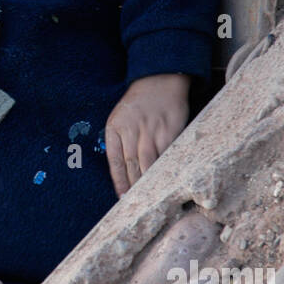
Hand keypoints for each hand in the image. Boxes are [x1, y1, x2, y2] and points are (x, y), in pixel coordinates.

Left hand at [104, 73, 189, 195]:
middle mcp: (132, 129)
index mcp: (115, 127)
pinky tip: (166, 179)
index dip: (119, 181)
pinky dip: (165, 168)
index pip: (114, 160)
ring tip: (150, 197)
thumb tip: (123, 172)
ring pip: (148, 162)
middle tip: (136, 204)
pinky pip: (166, 154)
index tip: (122, 197)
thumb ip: (119, 141)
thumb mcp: (120, 117)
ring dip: (149, 181)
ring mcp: (151, 130)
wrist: (159, 80)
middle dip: (134, 186)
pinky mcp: (169, 130)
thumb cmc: (138, 104)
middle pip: (131, 164)